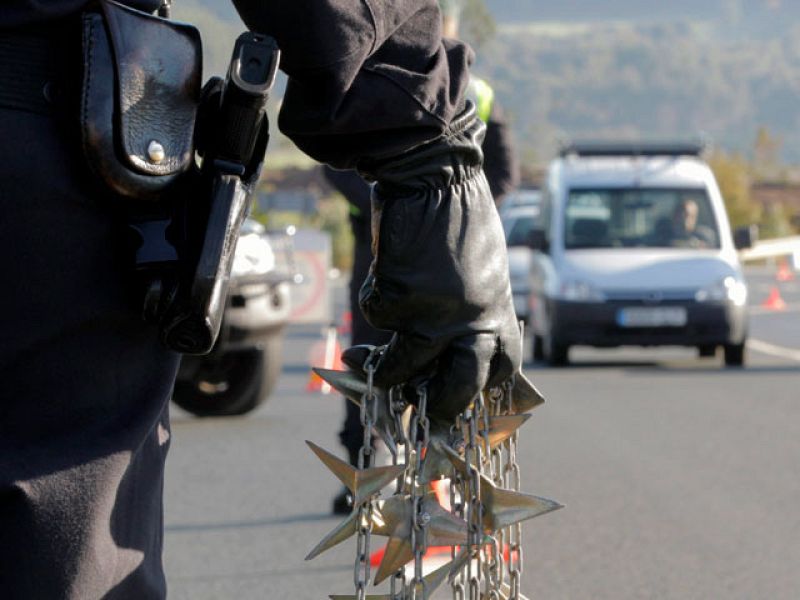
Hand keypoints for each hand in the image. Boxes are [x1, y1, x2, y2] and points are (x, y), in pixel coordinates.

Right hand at [355, 106, 520, 424]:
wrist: (434, 175)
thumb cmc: (459, 218)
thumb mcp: (484, 269)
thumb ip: (475, 309)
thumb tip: (446, 348)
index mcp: (498, 312)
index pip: (501, 369)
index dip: (483, 393)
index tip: (465, 405)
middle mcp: (471, 321)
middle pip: (458, 388)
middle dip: (436, 409)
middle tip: (415, 415)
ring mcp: (434, 314)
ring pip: (401, 366)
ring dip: (379, 368)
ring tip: (358, 360)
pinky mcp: (398, 299)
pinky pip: (377, 317)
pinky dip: (374, 300)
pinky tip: (387, 270)